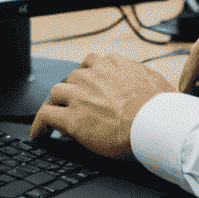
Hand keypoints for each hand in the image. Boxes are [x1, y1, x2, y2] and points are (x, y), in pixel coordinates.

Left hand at [28, 52, 173, 158]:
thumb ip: (145, 79)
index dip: (87, 77)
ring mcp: (80, 95)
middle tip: (69, 104)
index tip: (86, 87)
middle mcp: (93, 75)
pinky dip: (38, 124)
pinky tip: (38, 134)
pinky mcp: (72, 118)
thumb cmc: (160, 108)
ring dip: (53, 104)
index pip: (92, 63)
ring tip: (51, 117)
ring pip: (55, 93)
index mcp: (113, 64)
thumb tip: (152, 85)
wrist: (154, 123)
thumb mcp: (156, 82)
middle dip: (70, 91)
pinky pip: (46, 116)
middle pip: (72, 78)